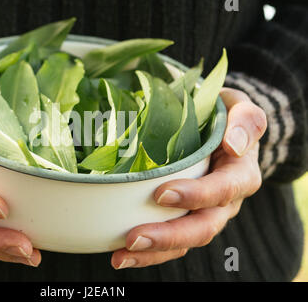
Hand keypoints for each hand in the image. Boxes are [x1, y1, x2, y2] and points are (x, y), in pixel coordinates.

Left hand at [112, 87, 266, 268]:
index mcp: (240, 175)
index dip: (196, 195)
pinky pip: (170, 242)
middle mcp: (225, 202)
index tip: (162, 194)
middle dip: (168, 236)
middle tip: (133, 238)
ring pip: (184, 242)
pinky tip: (120, 254)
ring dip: (153, 252)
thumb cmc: (225, 118)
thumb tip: (235, 145)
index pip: (223, 190)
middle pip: (202, 227)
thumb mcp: (240, 109)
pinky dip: (147, 252)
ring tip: (120, 256)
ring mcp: (205, 214)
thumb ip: (246, 120)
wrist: (220, 133)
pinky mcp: (185, 218)